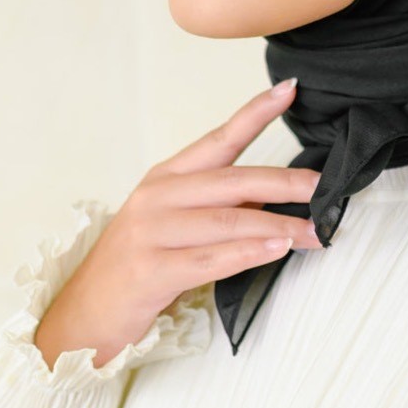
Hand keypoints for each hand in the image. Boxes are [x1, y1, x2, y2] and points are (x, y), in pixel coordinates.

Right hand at [35, 79, 317, 367]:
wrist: (83, 318)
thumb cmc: (140, 265)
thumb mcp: (177, 224)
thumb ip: (221, 206)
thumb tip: (275, 197)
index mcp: (167, 176)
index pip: (220, 137)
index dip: (257, 111)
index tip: (291, 88)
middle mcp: (158, 195)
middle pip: (234, 180)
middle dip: (286, 182)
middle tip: (324, 187)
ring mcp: (151, 231)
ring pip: (229, 221)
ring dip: (279, 226)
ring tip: (315, 231)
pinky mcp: (150, 270)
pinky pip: (210, 258)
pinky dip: (249, 252)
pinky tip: (277, 249)